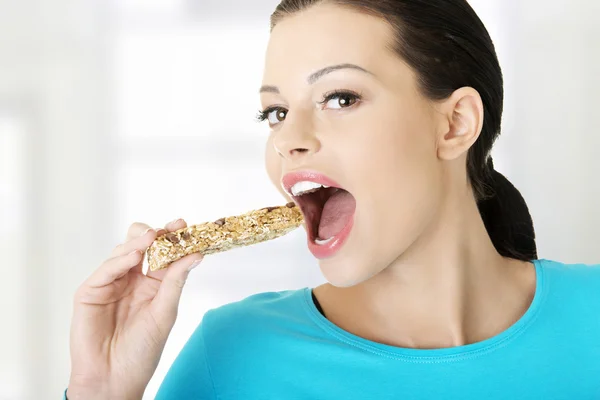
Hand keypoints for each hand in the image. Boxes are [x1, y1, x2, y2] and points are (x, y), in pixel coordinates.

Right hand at [66, 219, 202, 399]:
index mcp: (152, 284)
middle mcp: (131, 279)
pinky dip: (120, 261)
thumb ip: (176, 281)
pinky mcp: (90, 291)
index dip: (172, 238)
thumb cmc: (142, 350)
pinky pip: (105, 270)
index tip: (183, 224)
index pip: (162, 253)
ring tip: (153, 237)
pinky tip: (134, 255)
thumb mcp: (165, 312)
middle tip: (167, 228)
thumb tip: (196, 254)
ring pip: (122, 252)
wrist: (115, 378)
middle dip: (153, 234)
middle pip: (140, 245)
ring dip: (138, 242)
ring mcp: (110, 283)